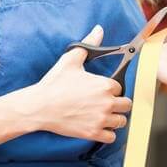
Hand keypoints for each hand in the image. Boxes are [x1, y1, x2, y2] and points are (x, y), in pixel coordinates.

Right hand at [22, 25, 132, 143]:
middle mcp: (107, 103)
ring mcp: (101, 119)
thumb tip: (98, 30)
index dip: (111, 88)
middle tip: (105, 103)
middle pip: (126, 105)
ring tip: (102, 115)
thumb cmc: (54, 84)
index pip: (120, 87)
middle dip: (118, 103)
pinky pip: (112, 137)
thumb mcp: (70, 60)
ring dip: (114, 118)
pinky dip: (107, 133)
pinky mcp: (93, 133)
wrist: (40, 106)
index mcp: (104, 85)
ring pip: (121, 121)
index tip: (101, 90)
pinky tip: (98, 126)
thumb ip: (88, 44)